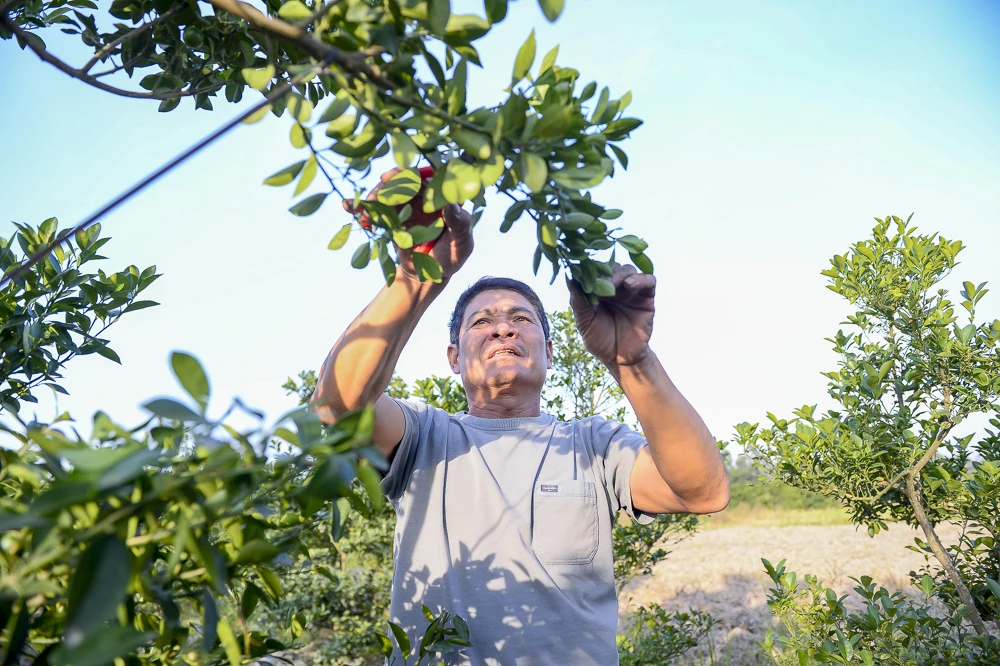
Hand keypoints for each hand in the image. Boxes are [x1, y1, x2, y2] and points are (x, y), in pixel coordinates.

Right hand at [343, 168, 473, 280]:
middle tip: (380, 187)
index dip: (416, 175)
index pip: (431, 179)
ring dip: (374, 196)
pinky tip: (348, 205)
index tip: (404, 176)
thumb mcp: (462, 243)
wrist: (429, 275)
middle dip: (391, 183)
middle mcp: (423, 196)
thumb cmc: (452, 256)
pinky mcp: (389, 217)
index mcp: (443, 198)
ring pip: (387, 193)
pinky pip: (374, 209)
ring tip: (364, 206)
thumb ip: (459, 223)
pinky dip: (360, 206)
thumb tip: (450, 203)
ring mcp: (404, 205)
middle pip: (405, 181)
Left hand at [568, 263, 655, 369]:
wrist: (620, 358)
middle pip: (612, 267)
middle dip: (604, 271)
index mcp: (598, 290)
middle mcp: (615, 287)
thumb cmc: (600, 340)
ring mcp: (632, 291)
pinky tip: (630, 284)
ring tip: (612, 284)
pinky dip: (641, 278)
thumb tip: (569, 278)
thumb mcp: (584, 322)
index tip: (583, 271)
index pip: (595, 271)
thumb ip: (578, 301)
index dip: (589, 269)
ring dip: (620, 273)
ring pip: (629, 269)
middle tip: (599, 280)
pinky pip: (649, 280)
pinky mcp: (647, 297)